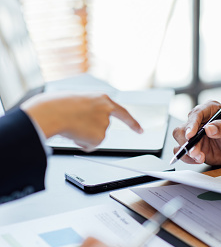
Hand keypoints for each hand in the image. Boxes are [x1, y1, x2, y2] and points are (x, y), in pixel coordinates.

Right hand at [21, 92, 142, 150]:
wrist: (53, 112)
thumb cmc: (58, 105)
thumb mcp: (78, 102)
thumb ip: (88, 112)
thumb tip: (85, 128)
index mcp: (102, 99)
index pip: (122, 113)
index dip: (132, 123)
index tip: (140, 130)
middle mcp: (107, 112)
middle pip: (103, 128)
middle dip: (92, 131)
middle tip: (77, 126)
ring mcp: (105, 125)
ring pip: (95, 138)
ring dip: (83, 136)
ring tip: (71, 126)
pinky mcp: (100, 137)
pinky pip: (90, 146)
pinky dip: (82, 144)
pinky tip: (73, 135)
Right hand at [172, 100, 220, 164]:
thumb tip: (210, 128)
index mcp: (210, 109)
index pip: (196, 114)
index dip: (191, 125)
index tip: (191, 135)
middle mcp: (199, 120)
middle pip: (182, 128)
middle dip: (187, 142)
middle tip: (196, 152)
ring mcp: (195, 134)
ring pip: (180, 140)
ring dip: (187, 151)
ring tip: (200, 157)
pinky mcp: (193, 145)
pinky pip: (182, 151)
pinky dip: (187, 157)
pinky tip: (199, 159)